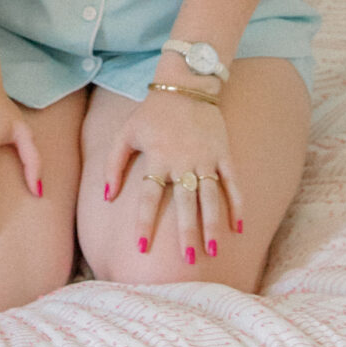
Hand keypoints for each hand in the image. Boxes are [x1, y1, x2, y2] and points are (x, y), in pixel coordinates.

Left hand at [102, 90, 240, 264]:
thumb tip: (106, 197)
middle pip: (185, 203)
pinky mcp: (224, 153)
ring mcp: (206, 158)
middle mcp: (183, 161)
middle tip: (189, 261)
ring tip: (214, 251)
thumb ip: (113, 164)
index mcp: (158, 157)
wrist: (185, 85)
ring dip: (213, 225)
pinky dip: (237, 205)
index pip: (149, 197)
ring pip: (211, 198)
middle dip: (187, 233)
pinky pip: (233, 183)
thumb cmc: (152, 114)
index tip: (141, 247)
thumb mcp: (126, 133)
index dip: (145, 222)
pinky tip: (239, 228)